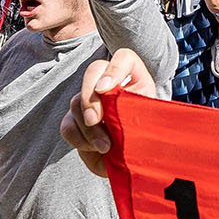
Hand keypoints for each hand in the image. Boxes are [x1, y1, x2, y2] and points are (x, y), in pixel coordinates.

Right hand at [63, 49, 155, 176]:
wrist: (137, 159)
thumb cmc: (149, 138)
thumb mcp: (150, 125)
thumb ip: (137, 117)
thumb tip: (119, 120)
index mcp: (135, 78)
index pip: (124, 58)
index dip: (114, 69)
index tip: (105, 89)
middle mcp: (111, 83)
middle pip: (93, 73)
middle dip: (89, 98)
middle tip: (94, 120)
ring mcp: (91, 100)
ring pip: (76, 101)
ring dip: (87, 127)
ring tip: (105, 146)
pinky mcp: (76, 120)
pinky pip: (67, 125)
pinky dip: (77, 138)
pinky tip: (92, 148)